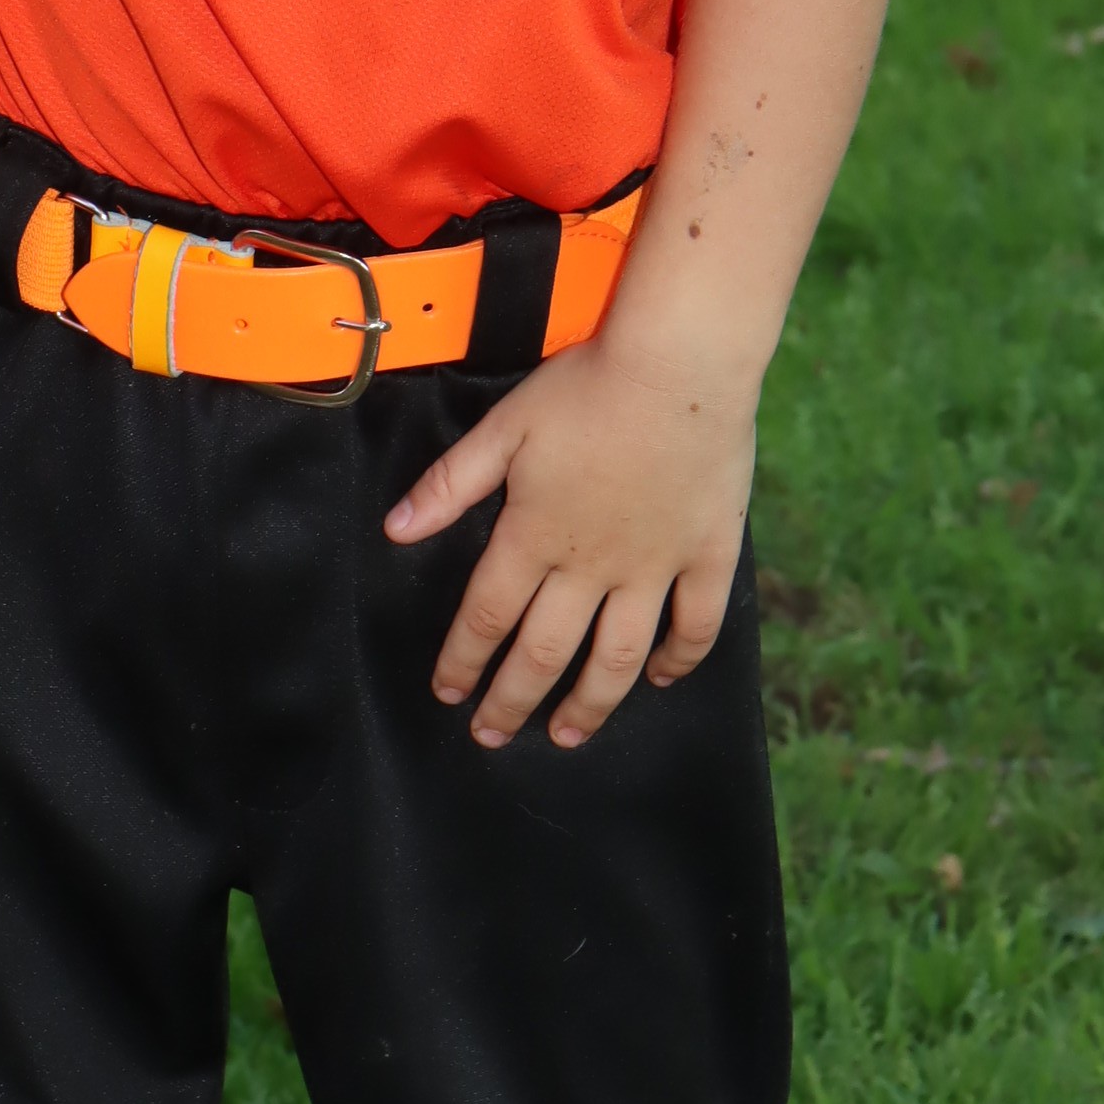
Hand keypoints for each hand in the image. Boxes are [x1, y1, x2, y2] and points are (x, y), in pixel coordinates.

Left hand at [382, 321, 759, 749]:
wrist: (679, 366)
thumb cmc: (586, 387)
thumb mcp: (504, 427)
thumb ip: (450, 484)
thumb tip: (396, 531)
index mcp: (535, 535)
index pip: (488, 615)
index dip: (463, 659)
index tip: (448, 693)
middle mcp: (592, 565)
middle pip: (545, 651)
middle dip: (512, 700)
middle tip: (492, 736)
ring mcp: (655, 566)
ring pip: (619, 656)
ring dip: (590, 703)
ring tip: (567, 734)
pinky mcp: (707, 554)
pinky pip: (697, 623)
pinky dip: (680, 658)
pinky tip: (663, 679)